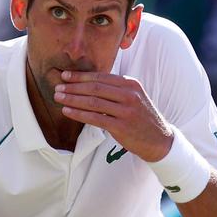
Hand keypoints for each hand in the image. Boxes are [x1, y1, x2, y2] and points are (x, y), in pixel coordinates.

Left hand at [53, 72, 173, 161]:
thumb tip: (89, 84)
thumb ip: (116, 89)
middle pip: (94, 87)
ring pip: (93, 102)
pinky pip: (95, 118)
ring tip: (59, 98)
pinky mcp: (121, 127)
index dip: (80, 76)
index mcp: (130, 84)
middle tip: (57, 87)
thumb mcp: (134, 97)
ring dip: (73, 99)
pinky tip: (68, 112)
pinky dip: (79, 114)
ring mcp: (126, 111)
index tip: (65, 76)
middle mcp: (129, 95)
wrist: (159, 140)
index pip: (101, 76)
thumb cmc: (142, 118)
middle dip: (73, 87)